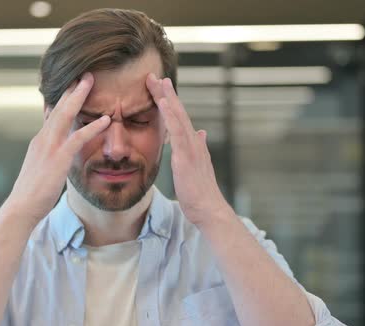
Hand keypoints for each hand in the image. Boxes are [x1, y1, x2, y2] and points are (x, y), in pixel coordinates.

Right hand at [8, 72, 110, 221]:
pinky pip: (78, 138)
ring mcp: (49, 147)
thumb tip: (54, 151)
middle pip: (57, 107)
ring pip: (65, 115)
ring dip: (79, 96)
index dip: (62, 99)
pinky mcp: (58, 158)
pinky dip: (92, 127)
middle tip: (84, 73)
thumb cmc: (31, 193)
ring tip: (91, 81)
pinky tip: (105, 120)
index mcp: (39, 141)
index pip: (51, 114)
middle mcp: (43, 139)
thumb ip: (47, 156)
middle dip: (71, 89)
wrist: (20, 208)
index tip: (71, 85)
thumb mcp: (39, 169)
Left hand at [146, 73, 233, 226]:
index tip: (160, 87)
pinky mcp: (186, 157)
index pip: (179, 118)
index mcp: (193, 144)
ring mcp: (191, 148)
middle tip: (156, 76)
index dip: (170, 102)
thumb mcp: (197, 166)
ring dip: (168, 98)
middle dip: (167, 94)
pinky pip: (177, 132)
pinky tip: (163, 104)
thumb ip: (198, 148)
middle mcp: (193, 142)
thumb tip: (201, 132)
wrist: (209, 209)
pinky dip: (170, 116)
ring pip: (179, 118)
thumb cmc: (201, 192)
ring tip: (159, 82)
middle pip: (179, 112)